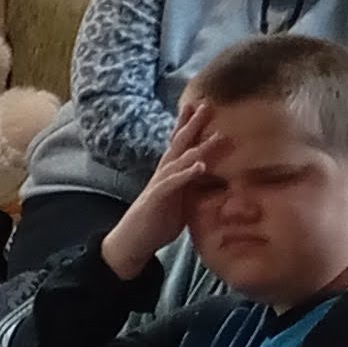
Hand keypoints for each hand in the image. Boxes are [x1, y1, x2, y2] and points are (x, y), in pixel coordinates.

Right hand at [106, 101, 222, 274]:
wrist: (132, 241)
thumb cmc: (157, 221)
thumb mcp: (180, 200)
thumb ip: (192, 185)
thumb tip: (212, 177)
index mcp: (170, 173)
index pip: (180, 144)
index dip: (190, 125)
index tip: (201, 106)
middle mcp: (163, 174)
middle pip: (178, 144)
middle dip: (192, 124)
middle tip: (207, 105)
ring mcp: (159, 184)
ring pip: (178, 160)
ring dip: (197, 147)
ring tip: (214, 135)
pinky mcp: (157, 199)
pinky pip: (173, 183)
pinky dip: (186, 173)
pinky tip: (200, 165)